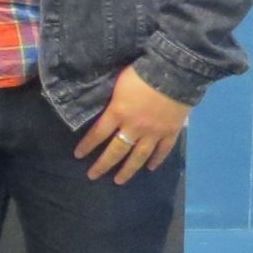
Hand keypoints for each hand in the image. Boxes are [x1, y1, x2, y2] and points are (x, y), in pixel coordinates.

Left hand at [75, 65, 189, 183]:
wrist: (174, 71)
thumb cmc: (142, 72)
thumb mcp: (117, 83)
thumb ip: (110, 98)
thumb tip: (98, 105)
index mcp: (118, 112)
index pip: (98, 133)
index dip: (87, 145)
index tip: (78, 155)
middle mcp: (134, 127)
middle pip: (116, 150)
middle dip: (103, 165)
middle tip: (93, 176)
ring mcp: (154, 132)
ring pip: (139, 155)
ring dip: (128, 169)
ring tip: (119, 180)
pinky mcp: (171, 131)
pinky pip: (163, 150)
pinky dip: (157, 160)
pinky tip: (150, 168)